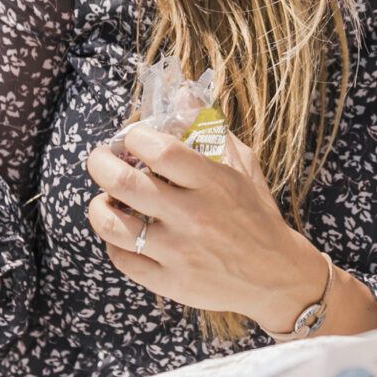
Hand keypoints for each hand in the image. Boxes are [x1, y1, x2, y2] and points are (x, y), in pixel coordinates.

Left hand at [83, 128, 326, 331]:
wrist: (277, 277)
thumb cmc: (256, 216)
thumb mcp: (243, 167)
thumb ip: (211, 129)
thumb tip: (182, 93)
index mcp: (212, 182)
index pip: (157, 149)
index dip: (133, 137)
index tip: (132, 140)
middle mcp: (193, 216)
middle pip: (123, 182)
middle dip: (100, 163)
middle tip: (103, 161)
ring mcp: (179, 252)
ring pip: (112, 225)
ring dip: (99, 206)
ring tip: (108, 199)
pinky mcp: (170, 282)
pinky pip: (122, 259)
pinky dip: (114, 242)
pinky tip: (124, 233)